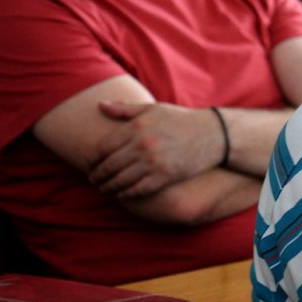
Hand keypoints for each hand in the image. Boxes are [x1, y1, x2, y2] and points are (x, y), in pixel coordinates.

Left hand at [87, 101, 224, 198]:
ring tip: (105, 190)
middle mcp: (141, 145)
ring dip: (109, 188)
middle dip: (97, 176)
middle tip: (94, 181)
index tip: (89, 165)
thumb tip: (100, 105)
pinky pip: (137, 190)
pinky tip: (121, 195)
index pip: (102, 148)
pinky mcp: (164, 176)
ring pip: (120, 180)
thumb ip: (124, 109)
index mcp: (135, 127)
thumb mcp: (153, 109)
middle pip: (108, 166)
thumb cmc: (181, 119)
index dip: (91, 160)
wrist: (213, 134)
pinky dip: (126, 194)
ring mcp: (152, 162)